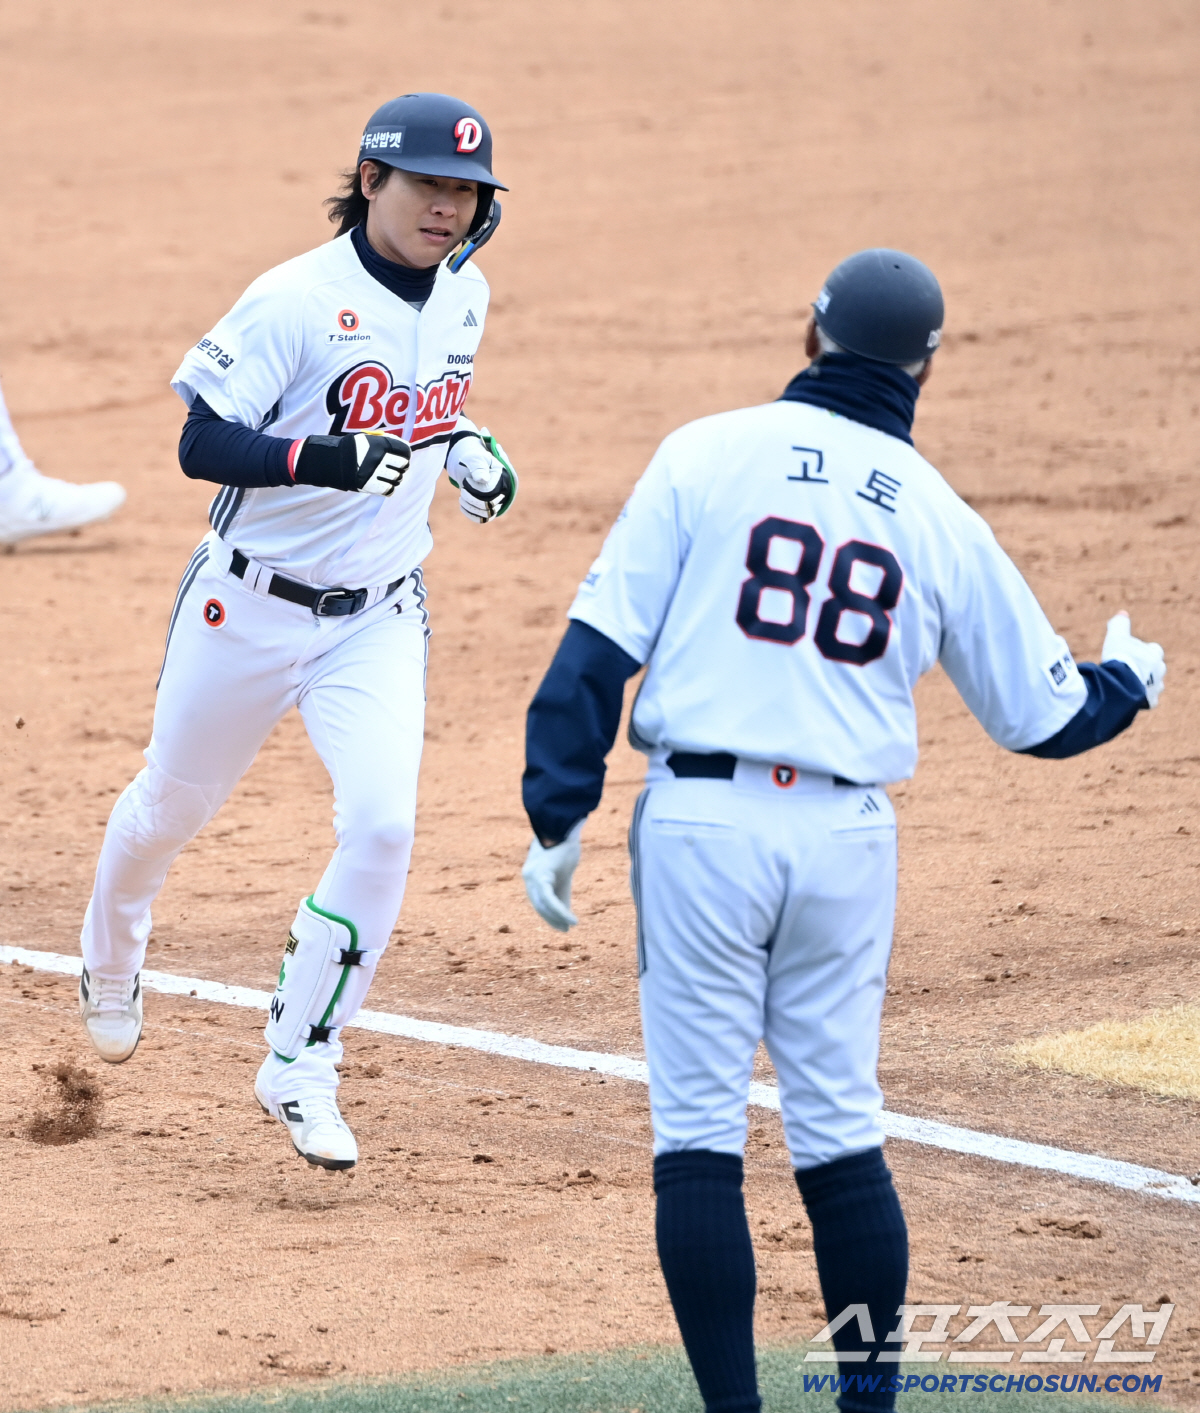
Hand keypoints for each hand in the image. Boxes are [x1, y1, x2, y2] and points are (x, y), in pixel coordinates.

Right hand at [292, 431, 410, 495]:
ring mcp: (374, 473)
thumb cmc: (350, 448)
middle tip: (397, 467)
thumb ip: (385, 442)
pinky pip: (388, 490)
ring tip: (389, 476)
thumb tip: (405, 447)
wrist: (329, 460)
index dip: (405, 453)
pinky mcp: (369, 485)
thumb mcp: (366, 439)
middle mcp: (379, 458)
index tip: (403, 456)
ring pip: (397, 478)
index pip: (404, 450)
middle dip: (401, 466)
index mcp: (379, 444)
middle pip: (403, 465)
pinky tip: (385, 485)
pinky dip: (389, 488)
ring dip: (395, 478)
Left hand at [447, 428, 517, 522]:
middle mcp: (502, 491)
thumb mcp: (474, 459)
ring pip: (487, 514)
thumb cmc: (472, 460)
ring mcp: (497, 501)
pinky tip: (463, 506)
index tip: (467, 480)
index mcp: (501, 477)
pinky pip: (484, 519)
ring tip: (462, 498)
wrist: (470, 466)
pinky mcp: (489, 509)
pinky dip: (472, 515)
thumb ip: (478, 467)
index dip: (475, 488)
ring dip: (471, 507)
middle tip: (463, 489)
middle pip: (489, 504)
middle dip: (471, 498)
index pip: (489, 491)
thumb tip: (482, 479)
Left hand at [521, 821, 582, 931]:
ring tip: (571, 924)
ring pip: (543, 905)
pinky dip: (561, 911)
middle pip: (539, 904)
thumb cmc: (565, 845)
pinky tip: (571, 920)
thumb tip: (565, 913)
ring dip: (557, 917)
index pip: (538, 900)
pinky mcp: (541, 875)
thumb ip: (562, 891)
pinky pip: (549, 900)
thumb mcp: (564, 873)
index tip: (562, 925)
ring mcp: (532, 876)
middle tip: (565, 928)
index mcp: (532, 874)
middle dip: (552, 918)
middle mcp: (528, 876)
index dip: (549, 914)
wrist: (564, 825)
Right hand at [1101, 611, 1165, 707]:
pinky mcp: (1150, 702)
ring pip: (1154, 685)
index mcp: (1154, 654)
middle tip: (1131, 669)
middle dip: (1147, 668)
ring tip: (1128, 685)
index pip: (1154, 650)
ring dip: (1144, 684)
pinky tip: (1128, 698)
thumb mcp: (1116, 637)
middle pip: (1157, 668)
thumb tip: (1122, 613)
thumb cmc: (1120, 659)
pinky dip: (1139, 699)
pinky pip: (1147, 701)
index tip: (1133, 652)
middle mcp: (1159, 671)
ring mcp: (1156, 687)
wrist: (1120, 685)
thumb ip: (1119, 625)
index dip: (1144, 650)